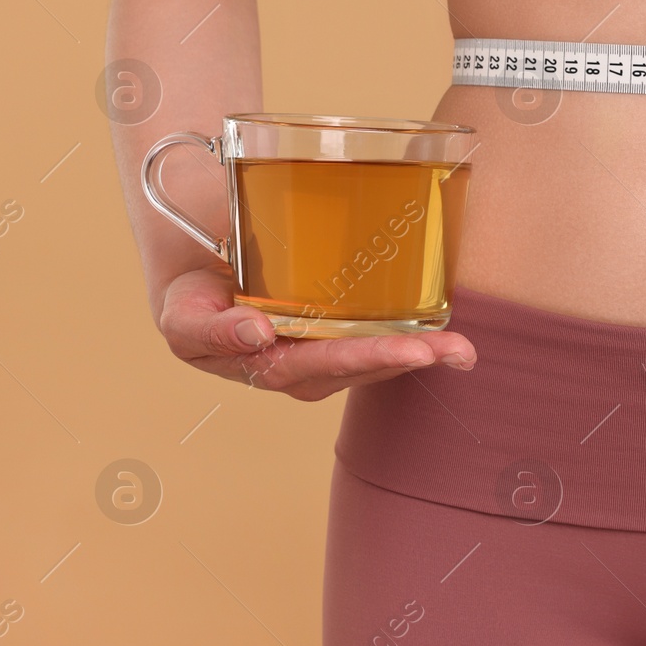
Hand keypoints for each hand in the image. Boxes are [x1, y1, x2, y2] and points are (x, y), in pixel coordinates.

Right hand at [156, 264, 476, 401]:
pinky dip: (421, 339)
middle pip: (356, 368)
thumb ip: (209, 328)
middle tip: (443, 350)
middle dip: (401, 359)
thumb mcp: (184, 312)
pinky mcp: (346, 338)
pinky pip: (386, 341)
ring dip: (423, 354)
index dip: (353, 358)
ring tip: (462, 350)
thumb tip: (257, 334)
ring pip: (379, 360)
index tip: (401, 347)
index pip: (312, 367)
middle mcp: (301, 372)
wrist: (204, 273)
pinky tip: (455, 342)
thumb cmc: (195, 295)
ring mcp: (326, 357)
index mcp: (265, 369)